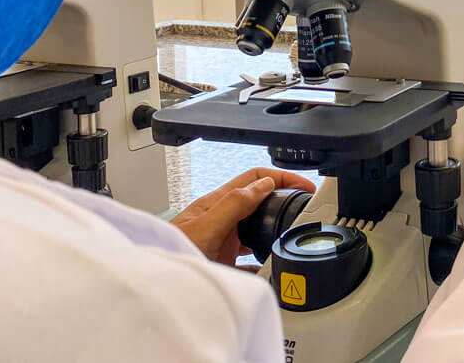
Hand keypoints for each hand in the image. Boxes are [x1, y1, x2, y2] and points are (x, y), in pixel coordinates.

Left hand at [172, 168, 315, 265]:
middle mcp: (221, 218)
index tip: (304, 185)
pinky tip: (270, 267)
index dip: (282, 176)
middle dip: (283, 199)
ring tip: (292, 232)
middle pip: (259, 200)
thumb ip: (234, 204)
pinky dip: (263, 259)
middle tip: (305, 205)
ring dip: (275, 226)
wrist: (158, 287)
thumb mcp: (205, 227)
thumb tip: (264, 184)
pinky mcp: (222, 261)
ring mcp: (222, 240)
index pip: (255, 178)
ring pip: (256, 227)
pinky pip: (249, 257)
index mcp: (217, 203)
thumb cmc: (170, 255)